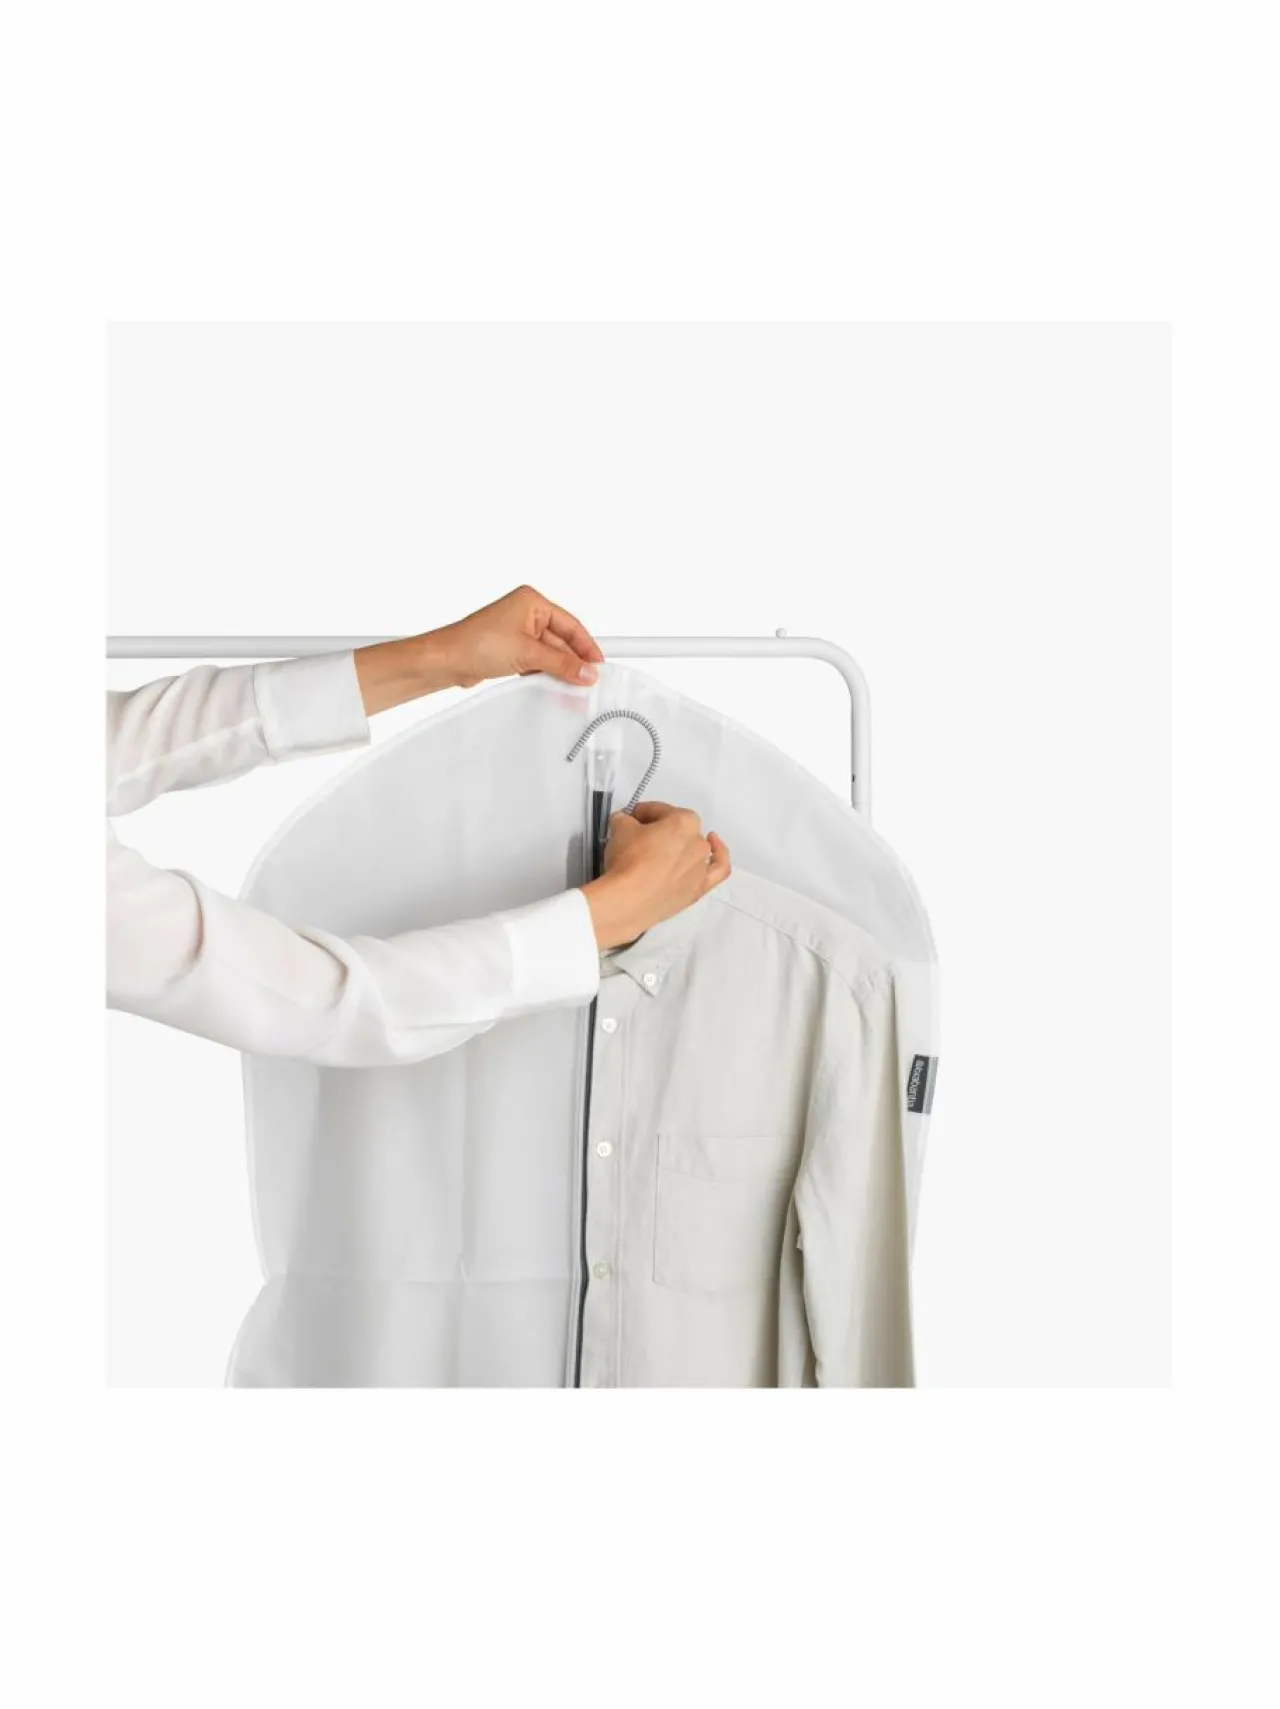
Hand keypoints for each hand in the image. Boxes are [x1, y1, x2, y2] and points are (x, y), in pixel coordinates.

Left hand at [354, 586, 602, 714]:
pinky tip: (551, 686)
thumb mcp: (527, 653)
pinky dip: (545, 674)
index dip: (588, 646)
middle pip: (562, 641)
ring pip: (550, 654)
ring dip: (559, 671)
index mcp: (532, 602)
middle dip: (573, 663)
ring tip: (570, 689)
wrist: (445, 661)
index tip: (600, 664)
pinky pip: (537, 662)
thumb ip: (561, 663)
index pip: (571, 625)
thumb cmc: (475, 643)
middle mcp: (526, 614)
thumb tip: (587, 672)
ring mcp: (518, 633)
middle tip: (587, 683)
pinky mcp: (511, 650)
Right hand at [582, 803, 731, 949]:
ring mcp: (701, 866)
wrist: (630, 900)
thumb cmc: (628, 860)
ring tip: (659, 853)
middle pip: (677, 830)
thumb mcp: (619, 828)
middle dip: (659, 831)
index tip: (629, 819)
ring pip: (693, 848)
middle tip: (637, 839)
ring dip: (678, 846)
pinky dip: (719, 855)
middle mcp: (698, 841)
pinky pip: (718, 869)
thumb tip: (625, 821)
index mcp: (684, 821)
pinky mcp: (699, 888)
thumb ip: (624, 819)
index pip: (660, 811)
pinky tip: (714, 844)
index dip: (641, 813)